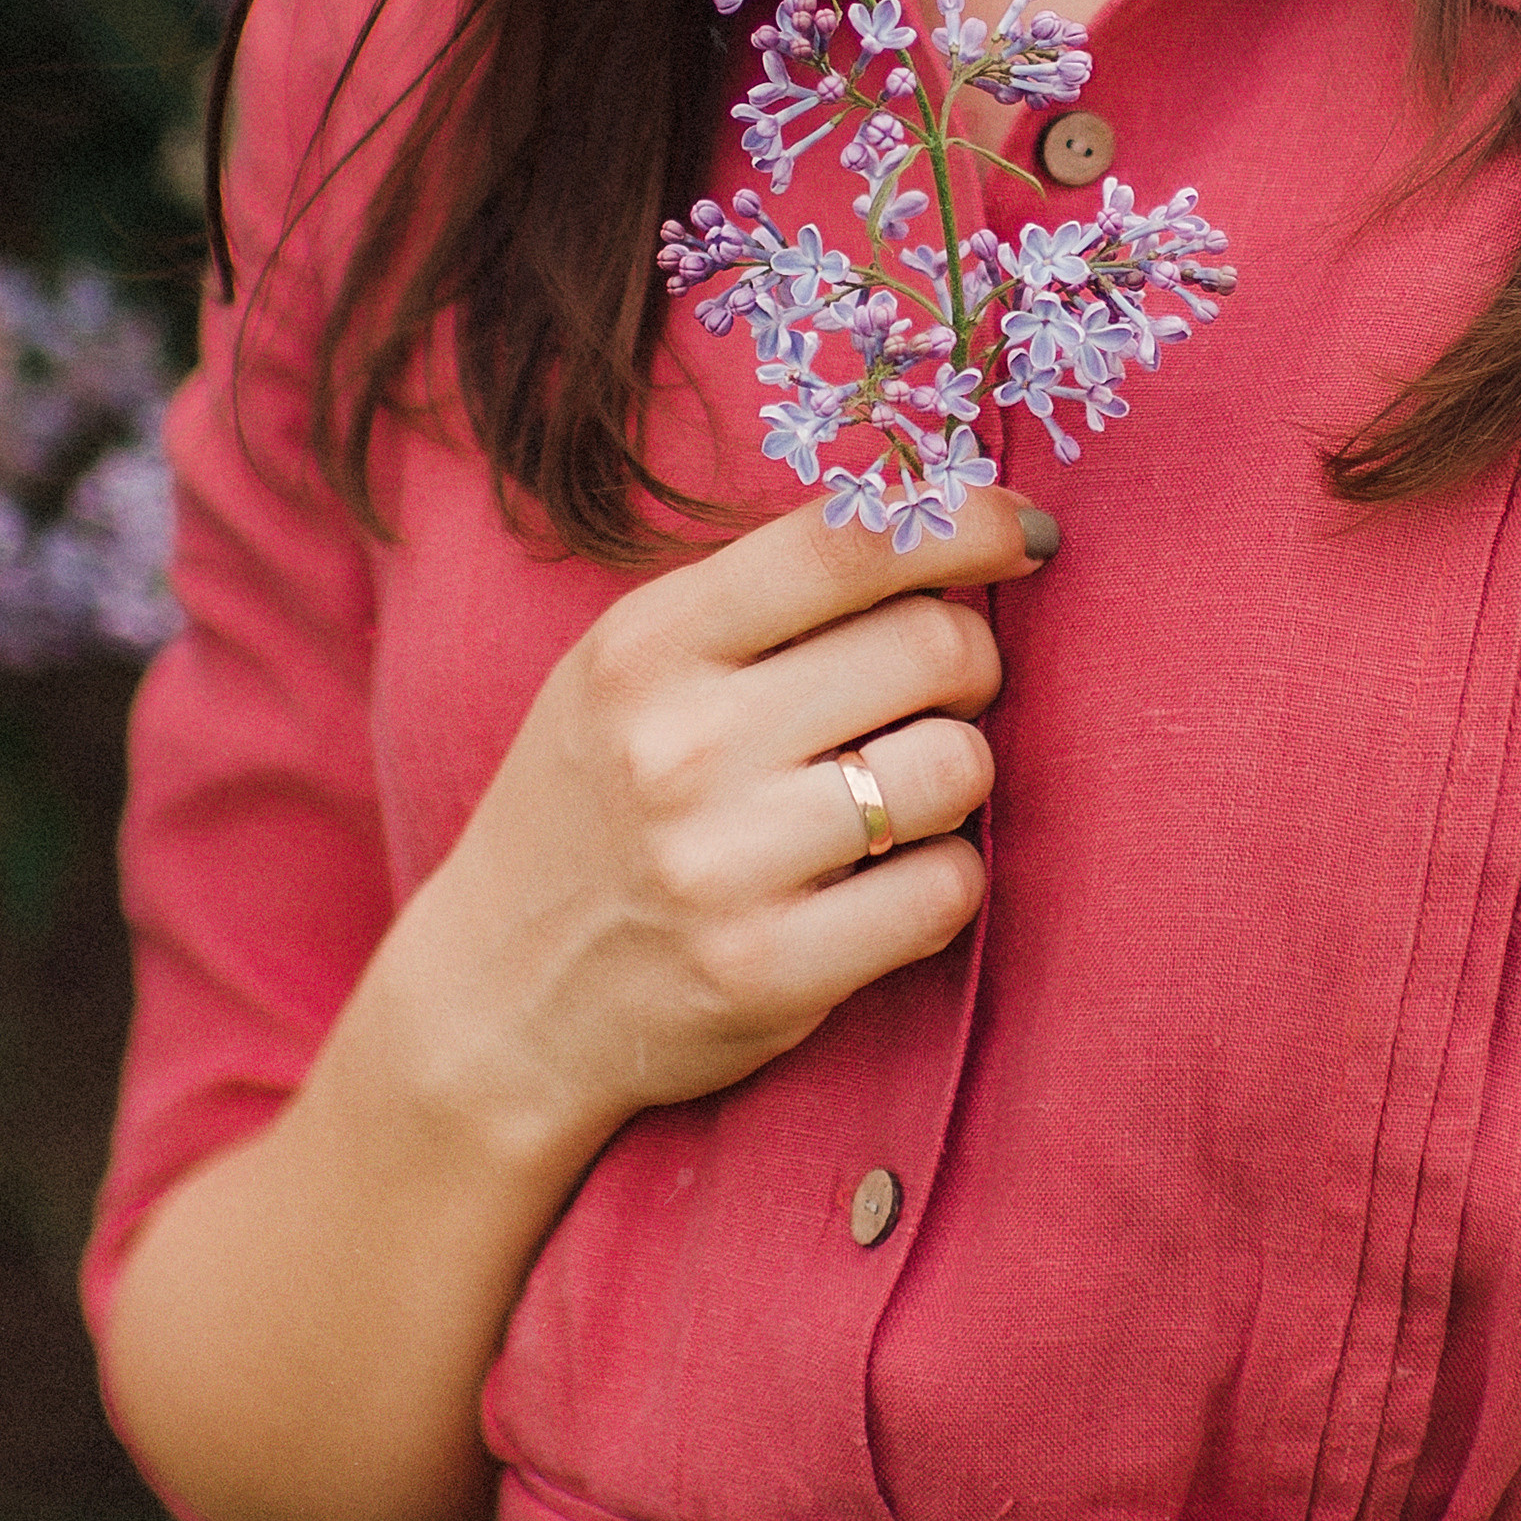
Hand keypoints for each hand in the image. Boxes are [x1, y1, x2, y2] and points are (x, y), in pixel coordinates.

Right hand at [393, 484, 1057, 1165]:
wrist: (498, 999)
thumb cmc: (597, 807)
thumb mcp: (630, 672)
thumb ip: (763, 600)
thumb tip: (950, 523)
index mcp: (647, 645)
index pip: (845, 541)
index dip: (965, 521)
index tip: (1022, 534)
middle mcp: (681, 745)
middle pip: (933, 647)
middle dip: (967, 665)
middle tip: (931, 699)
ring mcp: (723, 864)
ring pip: (956, 768)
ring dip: (955, 779)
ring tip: (892, 798)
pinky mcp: (769, 971)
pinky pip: (945, 891)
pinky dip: (939, 884)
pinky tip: (880, 885)